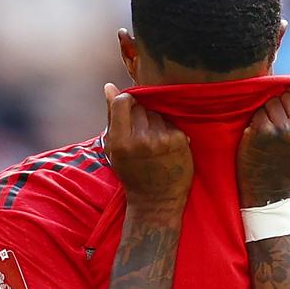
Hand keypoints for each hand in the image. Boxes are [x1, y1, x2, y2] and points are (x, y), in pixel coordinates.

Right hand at [103, 83, 192, 207]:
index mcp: (120, 142)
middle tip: (141, 134)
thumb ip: (112, 117)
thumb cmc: (132, 173)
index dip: (125, 101)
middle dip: (140, 115)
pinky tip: (166, 146)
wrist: (156, 201)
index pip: (123, 101)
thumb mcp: (113, 149)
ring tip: (153, 142)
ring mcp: (162, 140)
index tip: (128, 110)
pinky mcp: (180, 141)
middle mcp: (141, 140)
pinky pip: (171, 123)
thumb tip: (109, 87)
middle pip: (141, 106)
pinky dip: (168, 131)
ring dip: (155, 122)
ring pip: (157, 114)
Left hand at [237, 73, 289, 206]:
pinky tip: (259, 134)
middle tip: (281, 123)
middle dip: (283, 103)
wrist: (270, 188)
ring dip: (269, 111)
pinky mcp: (262, 133)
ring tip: (271, 130)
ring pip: (272, 101)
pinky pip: (259, 111)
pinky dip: (257, 119)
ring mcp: (282, 132)